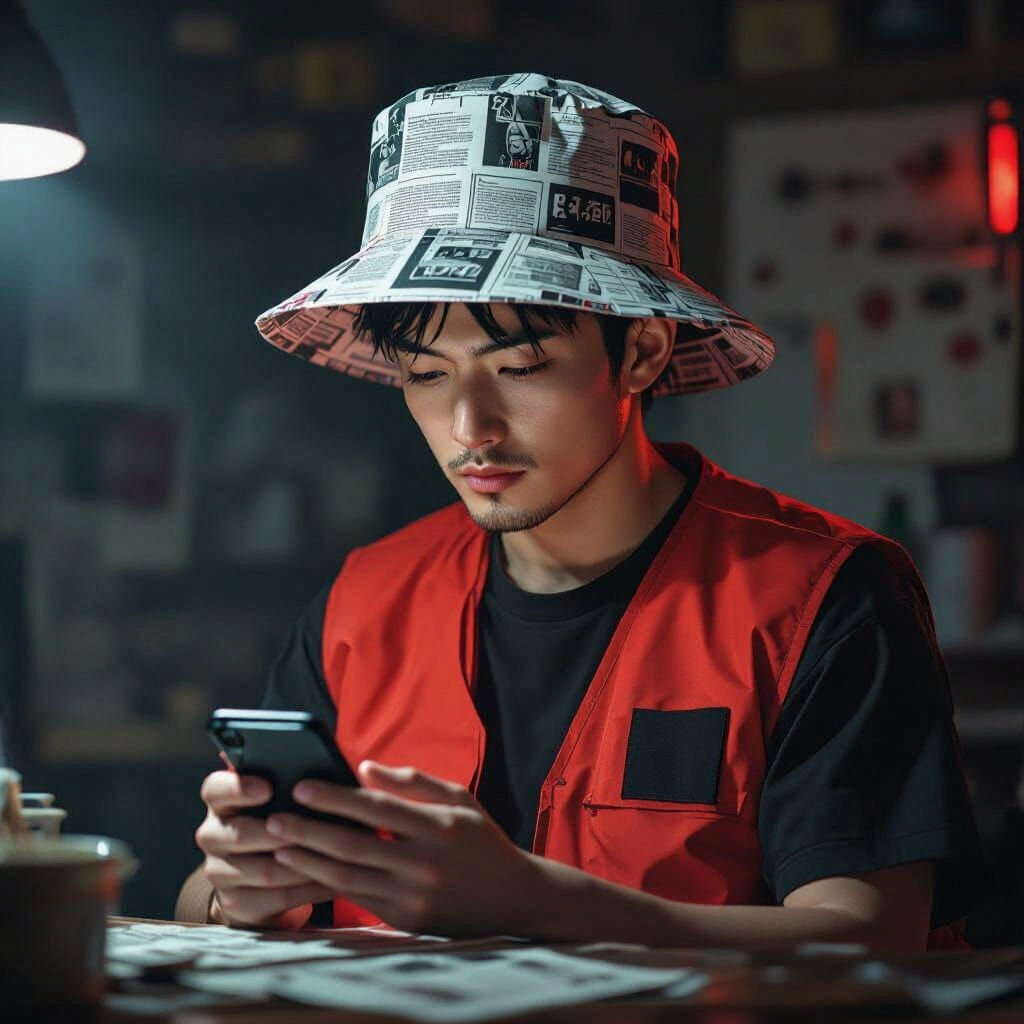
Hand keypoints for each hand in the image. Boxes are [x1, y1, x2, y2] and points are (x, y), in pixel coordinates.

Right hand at [194, 753, 335, 928]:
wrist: (258, 876)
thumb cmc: (276, 818)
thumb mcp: (277, 796)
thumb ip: (286, 777)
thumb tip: (316, 756)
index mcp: (220, 801)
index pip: (215, 788)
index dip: (239, 788)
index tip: (268, 788)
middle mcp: (212, 834)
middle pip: (240, 833)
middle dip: (282, 833)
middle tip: (313, 828)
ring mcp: (218, 871)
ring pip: (264, 870)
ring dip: (303, 863)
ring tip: (335, 855)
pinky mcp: (235, 902)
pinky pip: (276, 897)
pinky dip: (308, 888)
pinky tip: (333, 880)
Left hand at [265, 761, 544, 936]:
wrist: (511, 898)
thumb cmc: (480, 839)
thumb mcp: (458, 798)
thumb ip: (412, 781)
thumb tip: (364, 768)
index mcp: (438, 827)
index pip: (375, 809)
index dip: (335, 797)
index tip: (302, 787)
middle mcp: (424, 863)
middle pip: (353, 845)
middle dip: (308, 830)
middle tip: (273, 818)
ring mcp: (414, 895)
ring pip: (348, 876)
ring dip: (309, 860)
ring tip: (278, 845)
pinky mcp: (407, 918)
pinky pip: (358, 898)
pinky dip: (328, 883)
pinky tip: (307, 869)